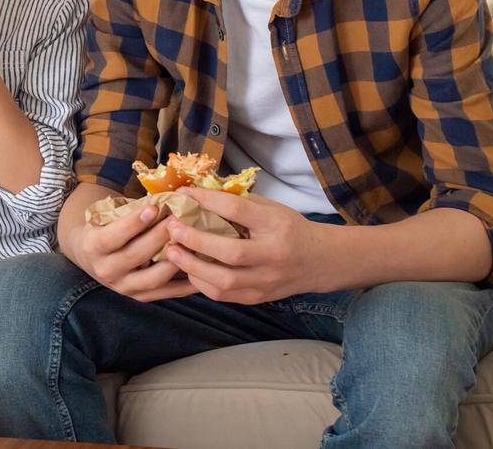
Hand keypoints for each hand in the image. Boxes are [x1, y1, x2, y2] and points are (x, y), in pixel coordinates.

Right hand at [69, 200, 200, 302]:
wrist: (93, 257)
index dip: (133, 223)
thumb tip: (163, 198)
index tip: (154, 207)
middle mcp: (106, 270)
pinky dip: (185, 284)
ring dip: (175, 260)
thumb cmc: (105, 228)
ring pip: (153, 278)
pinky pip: (166, 293)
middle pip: (135, 255)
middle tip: (179, 220)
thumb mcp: (106, 217)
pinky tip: (201, 270)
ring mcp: (123, 287)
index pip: (112, 236)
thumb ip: (129, 211)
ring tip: (191, 243)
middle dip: (159, 237)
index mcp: (93, 246)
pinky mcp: (140, 297)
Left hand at [162, 188, 330, 303]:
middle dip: (196, 241)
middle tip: (172, 229)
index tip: (184, 195)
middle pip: (230, 252)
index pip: (237, 211)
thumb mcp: (271, 208)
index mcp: (276, 225)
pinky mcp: (257, 298)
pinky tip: (189, 270)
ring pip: (224, 281)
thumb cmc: (289, 228)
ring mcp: (266, 281)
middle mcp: (273, 255)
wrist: (319, 261)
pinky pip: (223, 295)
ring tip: (172, 252)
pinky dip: (201, 283)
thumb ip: (239, 203)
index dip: (207, 201)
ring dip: (193, 267)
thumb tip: (199, 194)